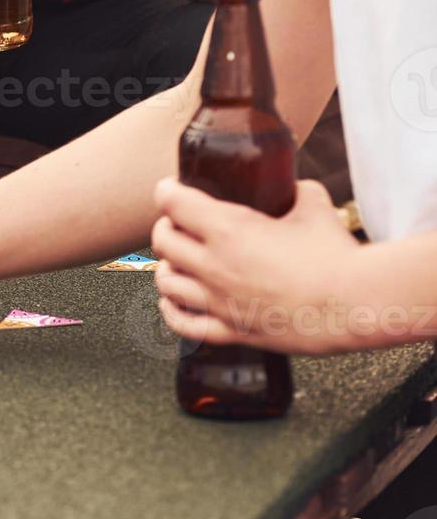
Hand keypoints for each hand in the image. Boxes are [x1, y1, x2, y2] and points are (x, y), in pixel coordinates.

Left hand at [152, 179, 367, 354]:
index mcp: (228, 229)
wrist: (357, 304)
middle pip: (162, 241)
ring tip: (175, 261)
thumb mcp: (314, 205)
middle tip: (177, 223)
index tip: (171, 189)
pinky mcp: (233, 330)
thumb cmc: (337, 255)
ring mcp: (220, 301)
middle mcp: (214, 265)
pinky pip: (185, 325)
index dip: (167, 191)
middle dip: (166, 227)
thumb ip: (295, 191)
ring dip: (166, 267)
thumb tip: (290, 188)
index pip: (171, 202)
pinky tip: (172, 302)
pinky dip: (171, 311)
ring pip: (166, 283)